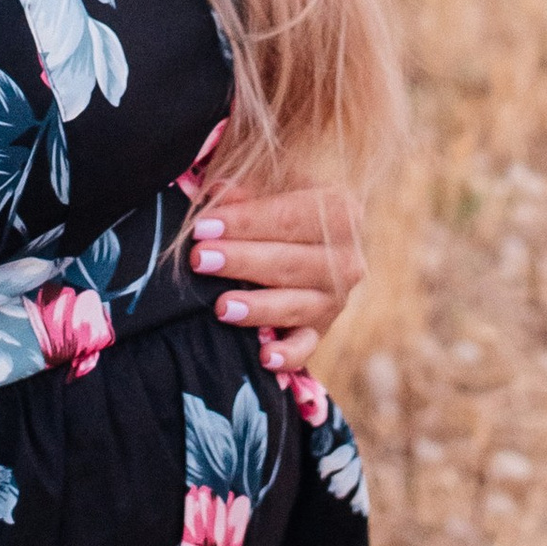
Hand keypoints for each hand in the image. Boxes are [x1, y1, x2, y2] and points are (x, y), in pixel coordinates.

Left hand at [187, 179, 366, 372]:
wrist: (306, 242)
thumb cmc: (281, 207)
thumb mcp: (271, 188)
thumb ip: (248, 190)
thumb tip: (219, 192)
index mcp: (341, 211)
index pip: (291, 216)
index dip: (247, 221)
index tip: (204, 226)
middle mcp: (346, 257)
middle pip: (292, 262)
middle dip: (242, 261)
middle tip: (200, 259)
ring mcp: (336, 298)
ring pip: (297, 305)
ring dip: (258, 307)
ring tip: (221, 306)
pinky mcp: (320, 330)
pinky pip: (306, 346)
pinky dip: (288, 355)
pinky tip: (265, 357)